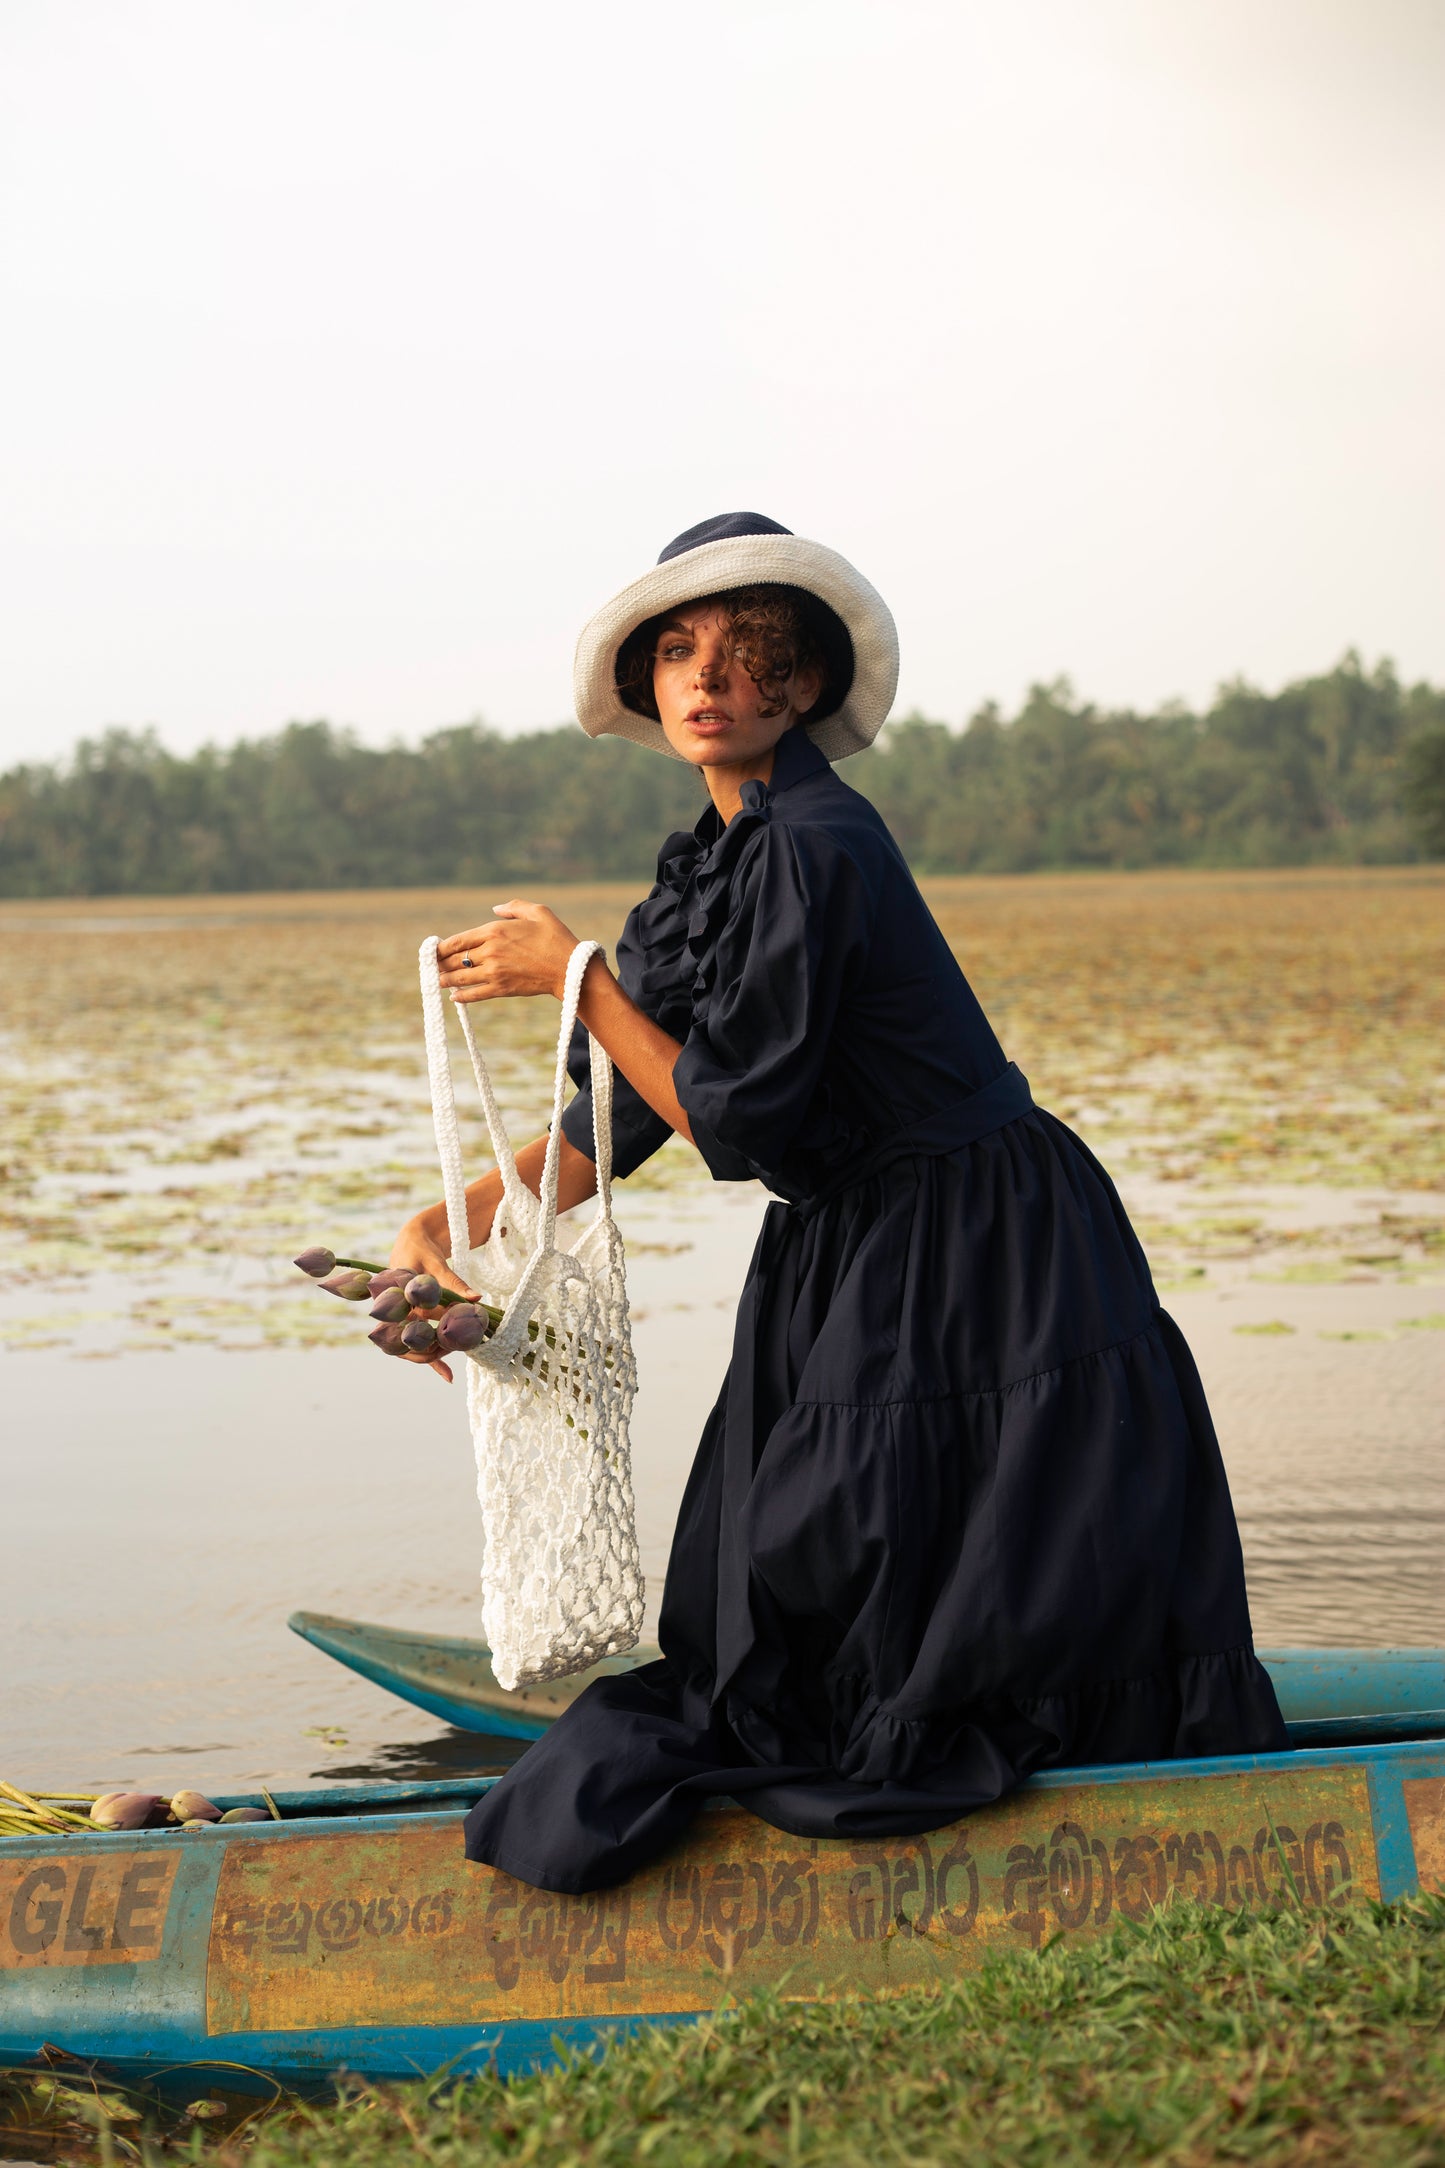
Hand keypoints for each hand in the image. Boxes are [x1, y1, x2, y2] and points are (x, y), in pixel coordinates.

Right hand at [385, 1210, 482, 1384]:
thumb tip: (476, 1298)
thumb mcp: (437, 1265)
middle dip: (430, 1352)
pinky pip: (419, 1345)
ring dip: (431, 1357)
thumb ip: (454, 1283)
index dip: (429, 1337)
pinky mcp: (411, 1323)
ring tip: (450, 1365)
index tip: (450, 1343)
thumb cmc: (422, 1250)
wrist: (412, 1242)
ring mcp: (402, 1319)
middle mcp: (394, 1312)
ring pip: (412, 1348)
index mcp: (394, 1298)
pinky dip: (433, 1359)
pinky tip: (448, 1375)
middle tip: (453, 1354)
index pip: (410, 1325)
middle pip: (407, 1344)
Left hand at [438, 902, 580, 1004]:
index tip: (434, 949)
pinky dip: (462, 996)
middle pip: (455, 959)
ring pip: (460, 977)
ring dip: (445, 980)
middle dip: (440, 963)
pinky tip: (454, 996)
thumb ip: (514, 906)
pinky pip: (474, 994)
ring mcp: (494, 972)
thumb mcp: (538, 912)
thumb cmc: (556, 937)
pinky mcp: (502, 989)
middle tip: (432, 966)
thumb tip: (495, 909)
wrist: (570, 969)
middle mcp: (490, 952)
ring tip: (438, 981)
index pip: (457, 940)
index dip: (441, 947)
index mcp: (494, 930)